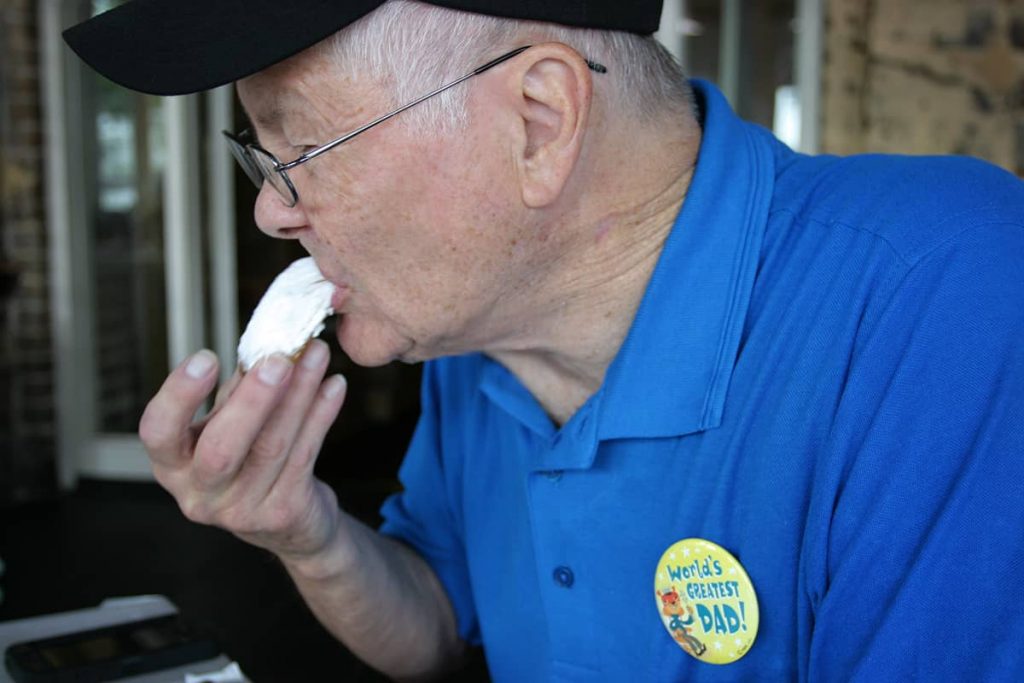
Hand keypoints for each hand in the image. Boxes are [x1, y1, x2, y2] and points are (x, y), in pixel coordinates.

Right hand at [138, 340, 347, 561]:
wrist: (288, 523)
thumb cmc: (248, 459)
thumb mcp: (230, 425)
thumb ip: (237, 390)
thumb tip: (264, 342)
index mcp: (173, 465)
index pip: (158, 432)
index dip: (179, 395)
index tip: (207, 357)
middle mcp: (200, 494)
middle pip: (221, 448)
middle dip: (252, 400)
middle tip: (278, 359)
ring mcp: (241, 509)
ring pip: (272, 447)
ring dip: (298, 395)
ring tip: (316, 355)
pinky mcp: (282, 512)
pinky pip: (305, 455)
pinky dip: (321, 415)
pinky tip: (334, 385)